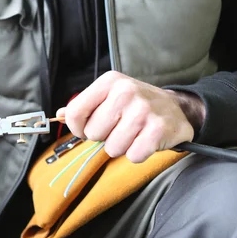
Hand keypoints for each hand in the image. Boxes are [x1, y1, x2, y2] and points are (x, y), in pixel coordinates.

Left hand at [57, 71, 204, 162]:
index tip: (88, 129)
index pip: (75, 112)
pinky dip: (138, 153)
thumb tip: (59, 115)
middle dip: (104, 137)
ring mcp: (143, 110)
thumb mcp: (110, 95)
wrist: (177, 108)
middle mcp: (126, 92)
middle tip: (120, 128)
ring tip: (134, 134)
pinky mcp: (157, 130)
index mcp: (110, 81)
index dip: (78, 128)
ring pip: (112, 148)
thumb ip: (85, 105)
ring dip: (122, 146)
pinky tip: (146, 140)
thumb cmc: (137, 104)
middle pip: (93, 133)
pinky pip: (133, 156)